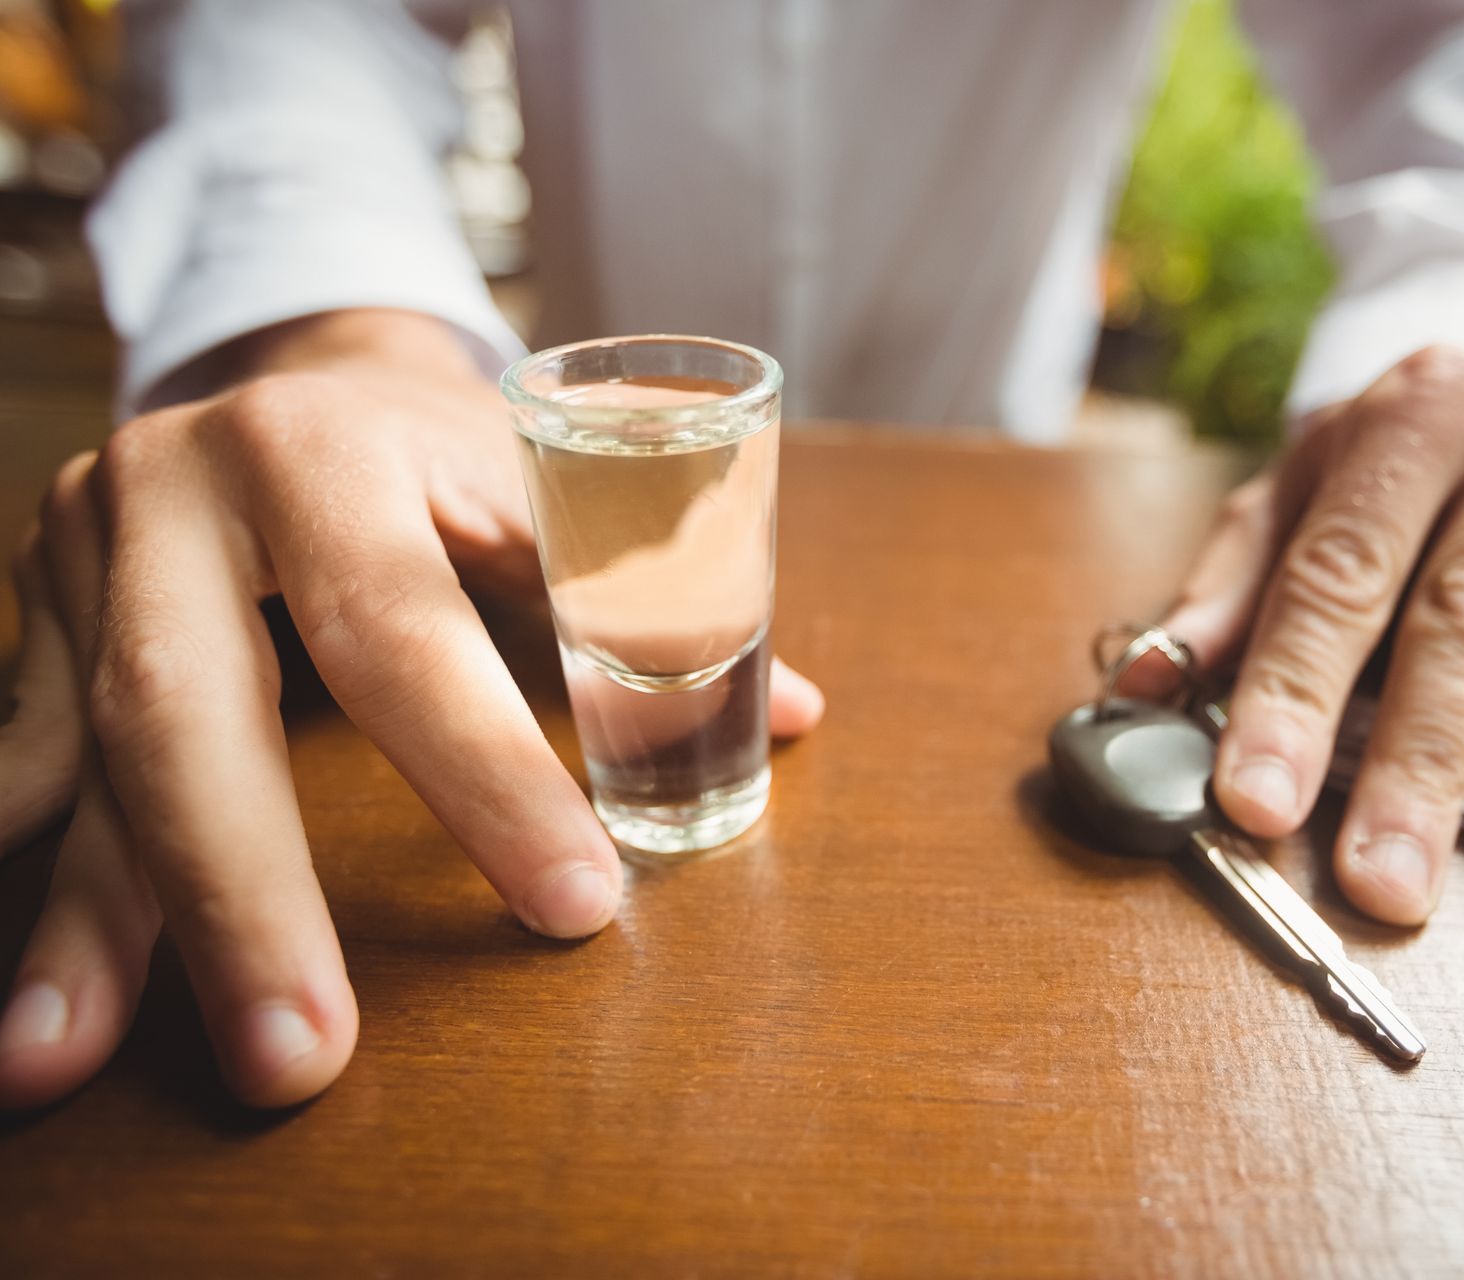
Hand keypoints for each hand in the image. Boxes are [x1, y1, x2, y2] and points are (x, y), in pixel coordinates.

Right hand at [0, 310, 824, 1108]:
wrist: (295, 377)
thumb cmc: (444, 454)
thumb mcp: (540, 486)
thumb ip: (641, 597)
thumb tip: (793, 716)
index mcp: (331, 448)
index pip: (406, 630)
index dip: (485, 774)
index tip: (571, 907)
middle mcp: (180, 489)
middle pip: (185, 704)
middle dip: (242, 894)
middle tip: (301, 1061)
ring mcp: (83, 549)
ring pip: (78, 750)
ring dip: (86, 924)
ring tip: (57, 1063)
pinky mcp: (33, 611)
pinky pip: (20, 757)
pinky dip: (39, 878)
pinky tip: (32, 991)